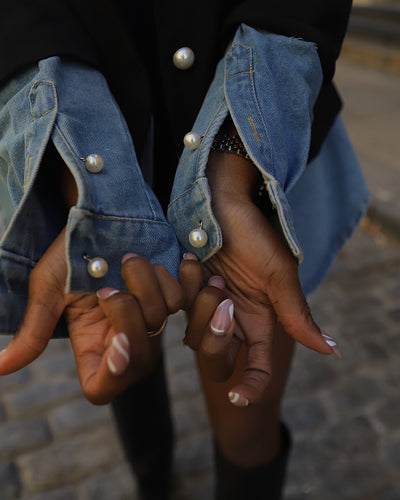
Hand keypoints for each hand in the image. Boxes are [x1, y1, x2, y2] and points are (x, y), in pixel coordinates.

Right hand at [0, 227, 183, 403]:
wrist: (99, 218)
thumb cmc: (69, 253)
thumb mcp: (48, 290)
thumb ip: (32, 331)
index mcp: (91, 344)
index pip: (103, 388)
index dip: (113, 377)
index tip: (118, 343)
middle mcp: (122, 337)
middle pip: (139, 360)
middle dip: (127, 317)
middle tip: (106, 288)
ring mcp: (150, 318)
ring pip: (161, 320)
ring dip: (143, 284)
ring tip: (127, 260)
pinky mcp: (171, 296)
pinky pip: (181, 299)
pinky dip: (168, 276)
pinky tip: (156, 260)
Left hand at [184, 151, 339, 405]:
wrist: (221, 203)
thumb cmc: (255, 236)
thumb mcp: (279, 276)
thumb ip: (298, 316)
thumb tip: (332, 351)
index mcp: (258, 320)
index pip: (257, 366)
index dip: (250, 387)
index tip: (238, 398)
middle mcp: (232, 319)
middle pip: (218, 358)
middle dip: (216, 334)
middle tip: (220, 293)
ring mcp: (205, 307)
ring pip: (193, 335)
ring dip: (199, 302)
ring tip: (207, 270)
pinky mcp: (183, 292)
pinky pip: (175, 307)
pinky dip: (182, 287)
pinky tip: (191, 260)